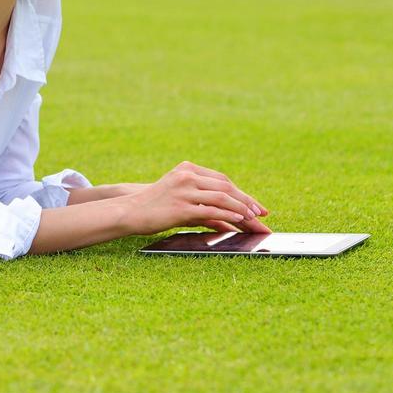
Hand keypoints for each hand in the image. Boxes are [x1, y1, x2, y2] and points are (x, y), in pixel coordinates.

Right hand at [121, 161, 271, 236]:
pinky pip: (212, 210)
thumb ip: (206, 207)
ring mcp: (183, 190)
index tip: (257, 207)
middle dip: (248, 202)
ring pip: (223, 198)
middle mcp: (187, 176)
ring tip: (255, 221)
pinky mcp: (181, 206)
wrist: (130, 212)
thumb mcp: (182, 201)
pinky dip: (229, 216)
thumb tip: (231, 223)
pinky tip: (239, 222)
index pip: (223, 180)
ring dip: (243, 210)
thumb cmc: (155, 208)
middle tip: (262, 215)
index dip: (243, 194)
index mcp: (187, 169)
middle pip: (226, 187)